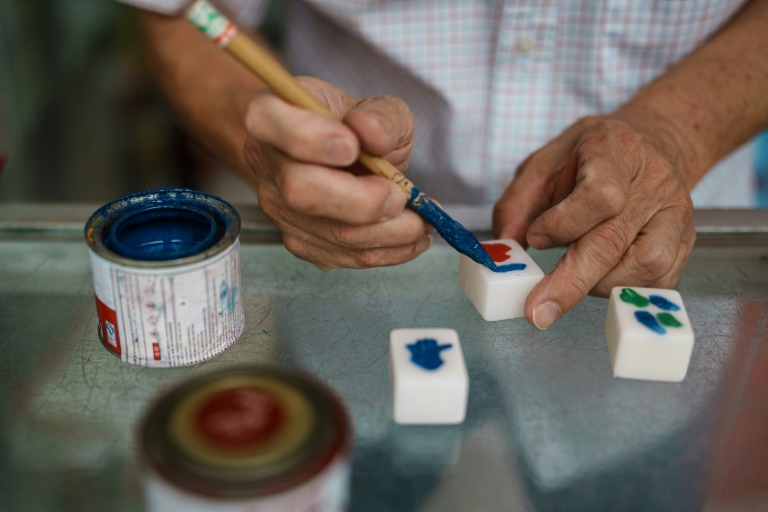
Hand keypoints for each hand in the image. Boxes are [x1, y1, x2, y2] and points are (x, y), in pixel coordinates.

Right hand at [243, 76, 431, 268]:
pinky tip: (412, 236)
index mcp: (272, 116)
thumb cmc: (352, 126)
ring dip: (389, 232)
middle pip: (299, 191)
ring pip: (330, 232)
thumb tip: (372, 133)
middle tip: (399, 195)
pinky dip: (390, 250)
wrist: (340, 156)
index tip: (352, 146)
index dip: (309, 138)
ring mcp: (279, 209)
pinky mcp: (302, 242)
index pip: (267, 122)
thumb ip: (381, 116)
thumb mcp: (377, 108)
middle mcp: (267, 165)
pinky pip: (346, 256)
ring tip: (423, 220)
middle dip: (361, 200)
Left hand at [493, 115, 695, 328]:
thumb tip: (505, 248)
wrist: (649, 143)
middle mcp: (654, 181)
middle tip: (538, 310)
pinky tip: (601, 278)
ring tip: (575, 275)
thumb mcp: (543, 164)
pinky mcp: (686, 238)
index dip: (564, 224)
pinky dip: (625, 288)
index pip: (600, 196)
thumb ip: (517, 204)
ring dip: (599, 283)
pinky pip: (660, 279)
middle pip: (615, 240)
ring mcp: (676, 212)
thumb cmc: (590, 156)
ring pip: (644, 265)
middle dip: (570, 282)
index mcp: (616, 151)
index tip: (535, 238)